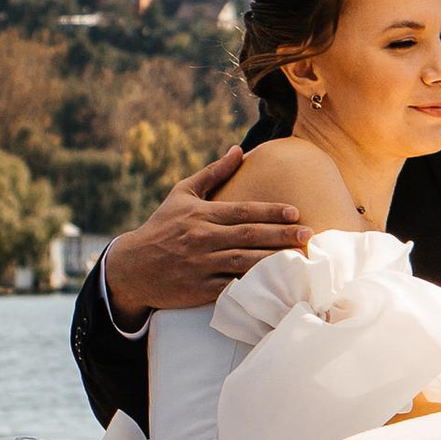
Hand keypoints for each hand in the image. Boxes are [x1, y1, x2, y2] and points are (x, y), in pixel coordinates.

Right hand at [100, 150, 307, 316]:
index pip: (243, 211)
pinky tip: (274, 283)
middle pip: (249, 236)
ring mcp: (201, 265)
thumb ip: (213, 173)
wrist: (132, 268)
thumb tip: (239, 149)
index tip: (295, 212)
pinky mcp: (200, 290)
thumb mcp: (182, 195)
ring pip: (244, 262)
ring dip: (273, 260)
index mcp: (201, 215)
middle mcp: (202, 239)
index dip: (270, 211)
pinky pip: (232, 287)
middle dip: (281, 234)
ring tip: (299, 258)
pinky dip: (252, 285)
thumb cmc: (161, 227)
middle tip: (308, 234)